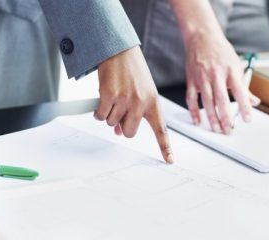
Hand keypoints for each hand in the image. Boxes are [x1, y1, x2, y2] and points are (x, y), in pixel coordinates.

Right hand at [94, 46, 173, 162]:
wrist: (119, 50)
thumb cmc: (132, 71)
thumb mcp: (140, 92)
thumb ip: (134, 112)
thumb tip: (120, 132)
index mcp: (153, 102)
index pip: (161, 129)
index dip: (165, 147)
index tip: (170, 160)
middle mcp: (141, 103)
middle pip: (129, 132)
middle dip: (122, 126)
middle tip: (120, 111)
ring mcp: (125, 100)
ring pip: (112, 124)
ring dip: (110, 114)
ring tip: (114, 96)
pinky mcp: (109, 96)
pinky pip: (100, 116)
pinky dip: (98, 111)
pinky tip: (103, 98)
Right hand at [184, 32, 259, 133]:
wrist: (202, 37)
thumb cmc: (220, 51)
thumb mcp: (236, 65)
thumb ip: (244, 86)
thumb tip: (254, 102)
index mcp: (230, 70)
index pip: (240, 92)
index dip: (244, 106)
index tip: (247, 119)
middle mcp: (216, 74)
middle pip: (221, 99)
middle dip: (225, 117)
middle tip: (229, 130)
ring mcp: (202, 78)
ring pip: (207, 101)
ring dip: (211, 117)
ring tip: (217, 129)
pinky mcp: (191, 80)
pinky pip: (191, 98)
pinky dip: (193, 111)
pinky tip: (197, 120)